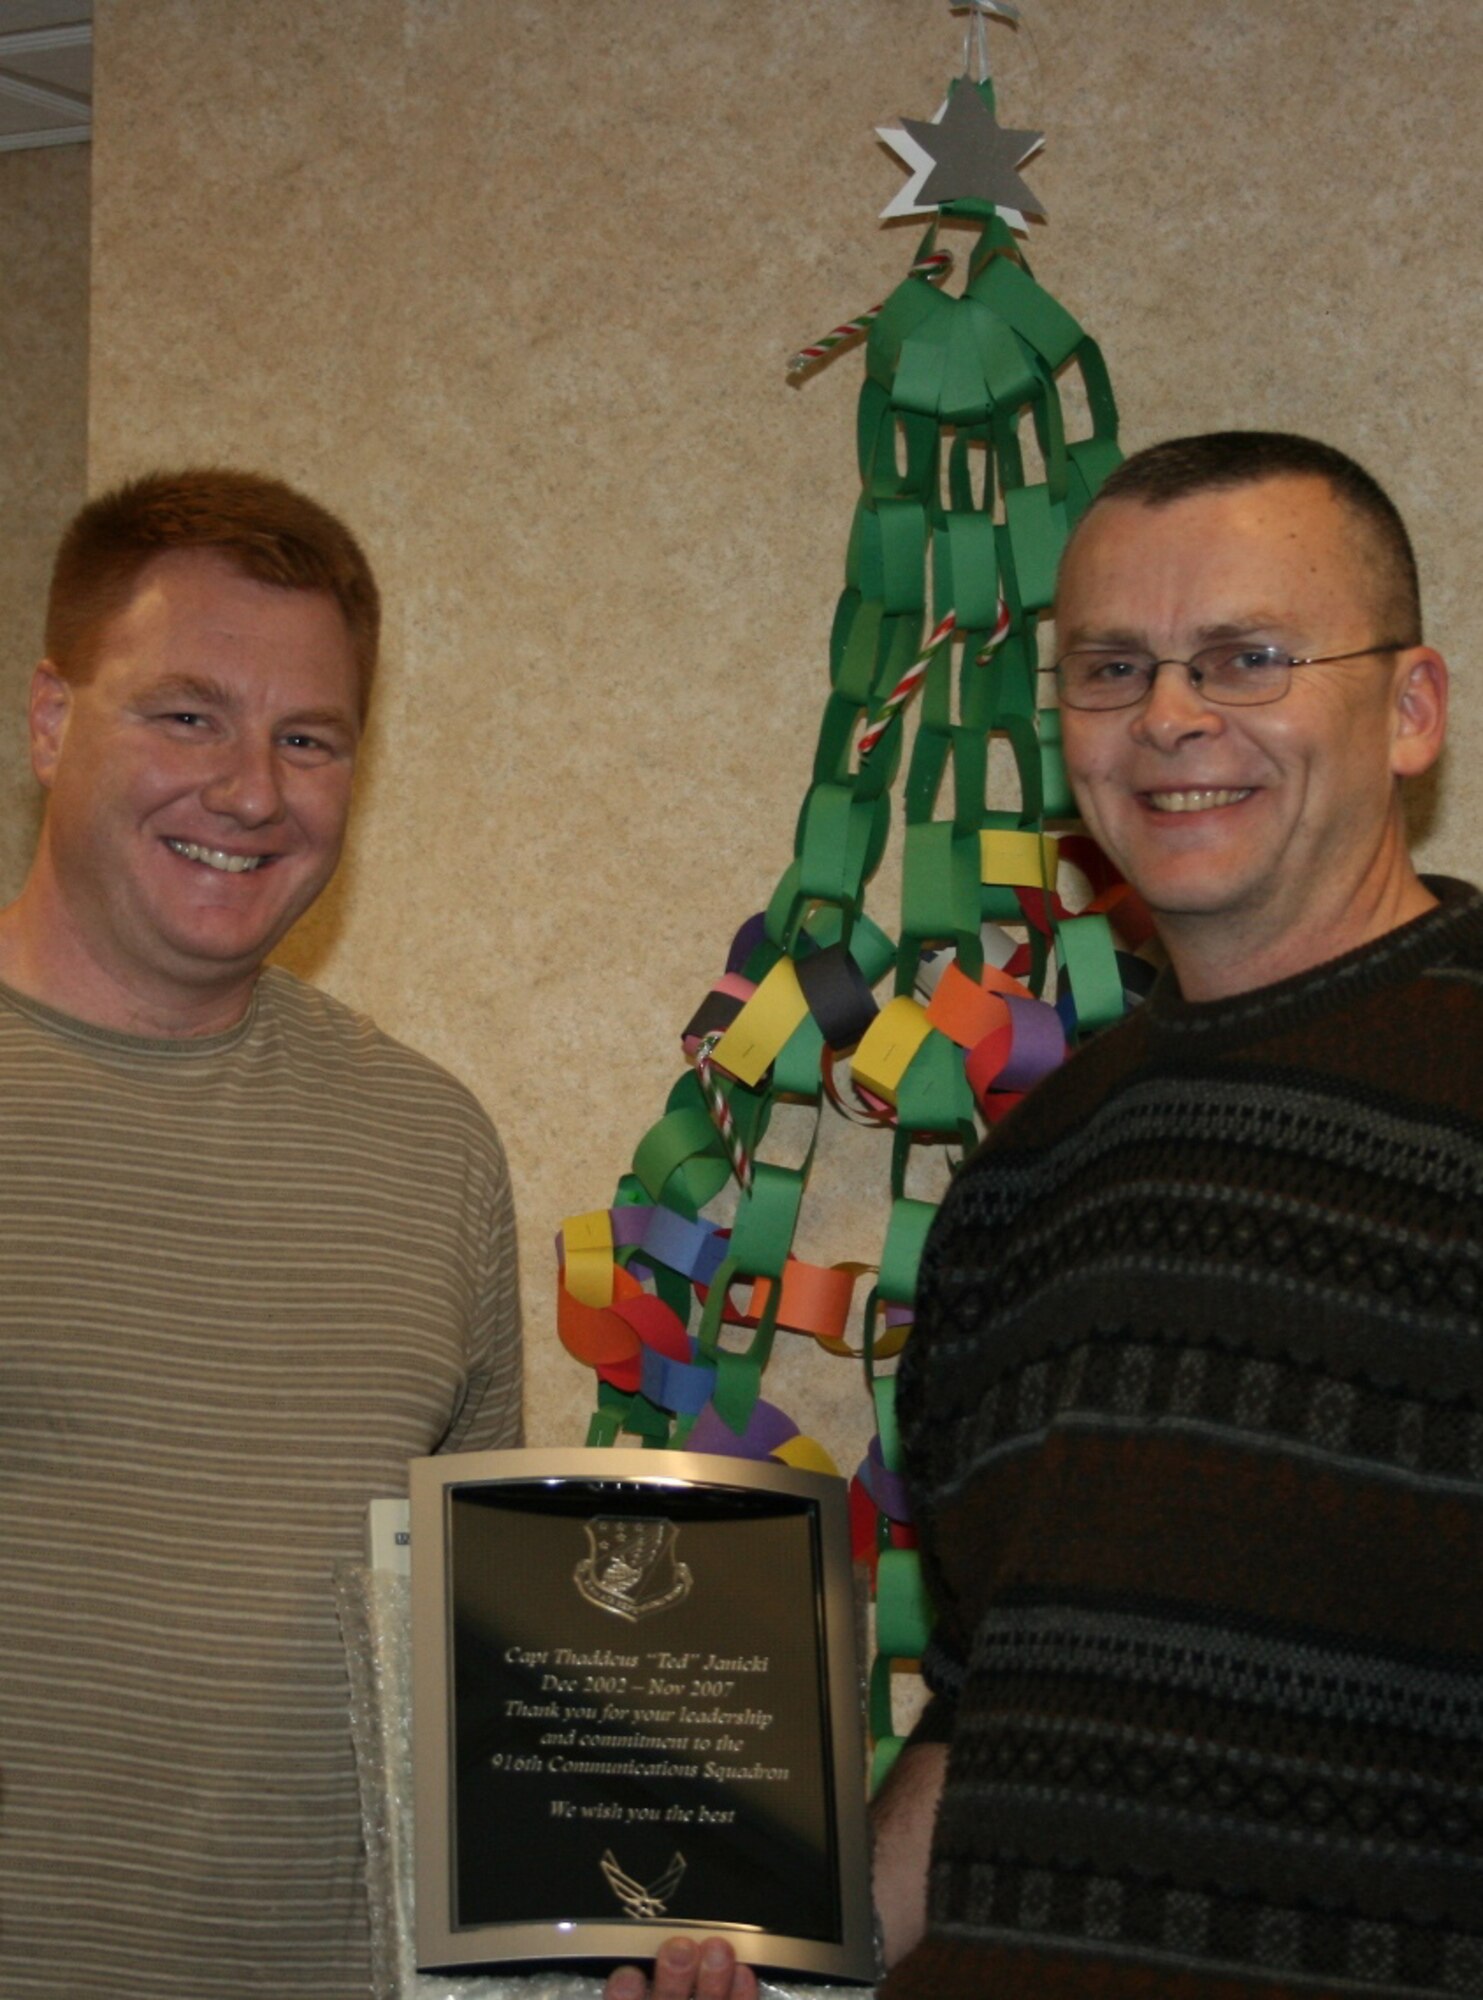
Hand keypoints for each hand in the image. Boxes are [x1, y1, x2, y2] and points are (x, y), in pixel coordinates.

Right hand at [603, 1934, 758, 1999]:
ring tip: (718, 1949)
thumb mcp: (631, 1991)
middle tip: (680, 1949)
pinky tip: (745, 1972)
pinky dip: (743, 1999)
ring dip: (712, 1984)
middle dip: (673, 1981)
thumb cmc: (664, 1998)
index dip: (622, 1998)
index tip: (628, 1973)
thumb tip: (619, 1955)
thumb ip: (625, 1988)